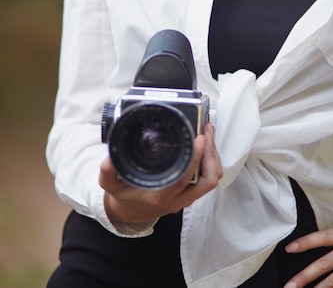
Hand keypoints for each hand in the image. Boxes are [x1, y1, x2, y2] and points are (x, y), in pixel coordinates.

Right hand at [99, 122, 221, 223]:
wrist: (128, 212)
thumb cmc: (123, 195)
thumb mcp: (110, 184)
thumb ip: (108, 171)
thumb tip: (109, 159)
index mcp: (161, 195)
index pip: (185, 178)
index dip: (196, 157)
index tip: (199, 137)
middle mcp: (177, 199)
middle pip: (208, 180)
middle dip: (211, 154)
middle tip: (206, 131)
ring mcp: (186, 197)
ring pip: (211, 179)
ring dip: (213, 156)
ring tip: (208, 134)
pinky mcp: (190, 193)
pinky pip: (208, 179)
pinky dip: (210, 161)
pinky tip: (205, 145)